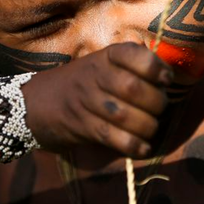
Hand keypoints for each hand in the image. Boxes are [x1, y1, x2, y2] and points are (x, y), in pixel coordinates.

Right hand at [22, 42, 172, 157]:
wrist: (36, 102)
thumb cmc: (82, 83)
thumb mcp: (103, 65)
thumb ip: (132, 68)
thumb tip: (168, 78)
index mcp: (106, 56)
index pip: (134, 55)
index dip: (156, 67)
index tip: (166, 79)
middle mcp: (95, 75)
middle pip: (133, 88)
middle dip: (156, 103)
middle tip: (160, 109)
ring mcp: (86, 100)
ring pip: (124, 115)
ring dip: (147, 126)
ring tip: (151, 128)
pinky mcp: (80, 126)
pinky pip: (111, 137)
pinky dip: (133, 145)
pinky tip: (142, 148)